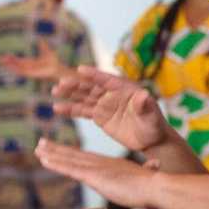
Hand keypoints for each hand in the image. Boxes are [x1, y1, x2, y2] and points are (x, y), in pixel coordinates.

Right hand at [0, 39, 64, 80]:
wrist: (58, 69)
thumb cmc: (54, 62)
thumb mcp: (47, 51)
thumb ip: (43, 46)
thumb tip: (41, 39)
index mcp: (31, 62)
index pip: (19, 60)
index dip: (12, 58)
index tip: (5, 55)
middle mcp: (29, 67)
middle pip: (15, 64)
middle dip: (7, 62)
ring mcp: (29, 71)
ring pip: (16, 68)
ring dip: (9, 65)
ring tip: (1, 62)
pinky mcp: (31, 74)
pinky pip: (21, 71)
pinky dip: (15, 69)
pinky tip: (10, 67)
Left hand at [36, 139, 160, 207]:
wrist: (156, 186)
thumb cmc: (154, 185)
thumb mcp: (148, 175)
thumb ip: (148, 170)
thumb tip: (156, 166)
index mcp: (111, 165)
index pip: (86, 159)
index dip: (72, 154)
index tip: (60, 150)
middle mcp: (101, 163)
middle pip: (74, 156)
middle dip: (56, 150)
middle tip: (41, 144)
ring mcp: (96, 169)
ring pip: (68, 160)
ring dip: (51, 154)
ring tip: (38, 149)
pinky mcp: (94, 176)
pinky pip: (70, 168)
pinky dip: (56, 163)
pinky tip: (44, 159)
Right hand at [52, 66, 168, 151]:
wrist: (151, 139)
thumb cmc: (154, 125)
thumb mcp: (151, 116)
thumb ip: (145, 105)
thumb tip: (144, 95)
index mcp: (125, 88)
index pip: (107, 79)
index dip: (94, 75)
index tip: (80, 69)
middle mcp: (112, 93)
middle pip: (91, 86)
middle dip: (76, 84)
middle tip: (61, 83)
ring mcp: (105, 103)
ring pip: (84, 96)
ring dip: (69, 93)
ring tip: (54, 91)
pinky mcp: (100, 115)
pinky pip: (83, 110)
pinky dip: (70, 109)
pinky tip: (57, 108)